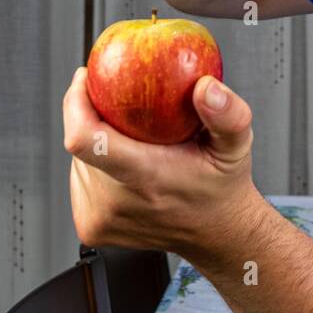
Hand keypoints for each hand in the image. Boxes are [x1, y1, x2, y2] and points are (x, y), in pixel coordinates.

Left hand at [63, 66, 259, 260]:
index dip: (75, 102)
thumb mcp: (236, 145)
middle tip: (123, 102)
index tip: (88, 79)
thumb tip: (206, 87)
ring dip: (97, 141)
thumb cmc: (221, 187)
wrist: (217, 234)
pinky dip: (96, 165)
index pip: (86, 139)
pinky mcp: (90, 227)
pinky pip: (81, 180)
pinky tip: (123, 161)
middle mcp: (114, 204)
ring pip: (79, 160)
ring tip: (132, 137)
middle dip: (95, 115)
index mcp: (144, 178)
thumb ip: (229, 115)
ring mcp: (98, 219)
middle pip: (82, 143)